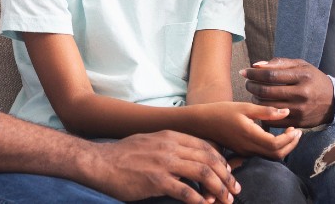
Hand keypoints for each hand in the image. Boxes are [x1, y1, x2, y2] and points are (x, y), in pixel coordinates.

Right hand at [86, 131, 239, 203]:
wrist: (100, 163)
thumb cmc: (124, 155)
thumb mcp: (151, 141)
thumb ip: (171, 147)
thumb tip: (189, 158)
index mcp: (171, 136)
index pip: (206, 146)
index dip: (221, 161)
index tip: (228, 174)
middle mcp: (171, 146)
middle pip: (208, 159)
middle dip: (225, 176)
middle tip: (234, 190)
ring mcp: (164, 163)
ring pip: (202, 173)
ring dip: (218, 188)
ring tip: (225, 200)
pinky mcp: (156, 180)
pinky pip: (185, 191)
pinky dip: (199, 199)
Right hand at [190, 102, 301, 158]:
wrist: (202, 122)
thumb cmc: (222, 111)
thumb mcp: (244, 107)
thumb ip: (266, 111)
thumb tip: (286, 112)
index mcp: (249, 135)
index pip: (276, 145)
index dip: (289, 139)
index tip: (295, 128)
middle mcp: (248, 148)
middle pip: (276, 155)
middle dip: (291, 145)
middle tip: (297, 132)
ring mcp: (245, 151)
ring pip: (271, 156)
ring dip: (284, 147)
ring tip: (290, 133)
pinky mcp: (243, 151)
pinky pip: (263, 154)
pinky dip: (275, 147)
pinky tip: (276, 135)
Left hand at [241, 58, 334, 127]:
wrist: (334, 101)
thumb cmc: (313, 79)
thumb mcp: (301, 66)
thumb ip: (279, 63)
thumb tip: (256, 65)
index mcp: (302, 76)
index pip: (271, 74)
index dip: (254, 73)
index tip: (244, 72)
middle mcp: (302, 93)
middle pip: (267, 91)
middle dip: (252, 86)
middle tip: (247, 83)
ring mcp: (300, 109)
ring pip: (268, 106)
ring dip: (255, 100)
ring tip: (254, 94)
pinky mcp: (298, 123)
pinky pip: (274, 120)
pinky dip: (264, 113)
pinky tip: (261, 106)